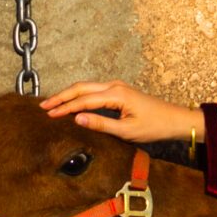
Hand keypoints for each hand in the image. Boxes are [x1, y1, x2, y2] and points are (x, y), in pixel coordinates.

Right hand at [39, 80, 204, 146]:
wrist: (174, 120)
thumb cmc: (154, 126)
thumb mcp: (126, 131)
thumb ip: (101, 124)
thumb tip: (77, 119)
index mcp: (116, 95)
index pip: (83, 100)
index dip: (64, 108)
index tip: (48, 115)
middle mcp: (114, 86)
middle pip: (81, 88)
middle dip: (61, 96)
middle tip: (43, 106)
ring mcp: (116, 87)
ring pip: (86, 87)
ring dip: (68, 95)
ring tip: (52, 104)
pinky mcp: (118, 92)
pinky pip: (93, 91)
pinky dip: (79, 95)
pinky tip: (71, 102)